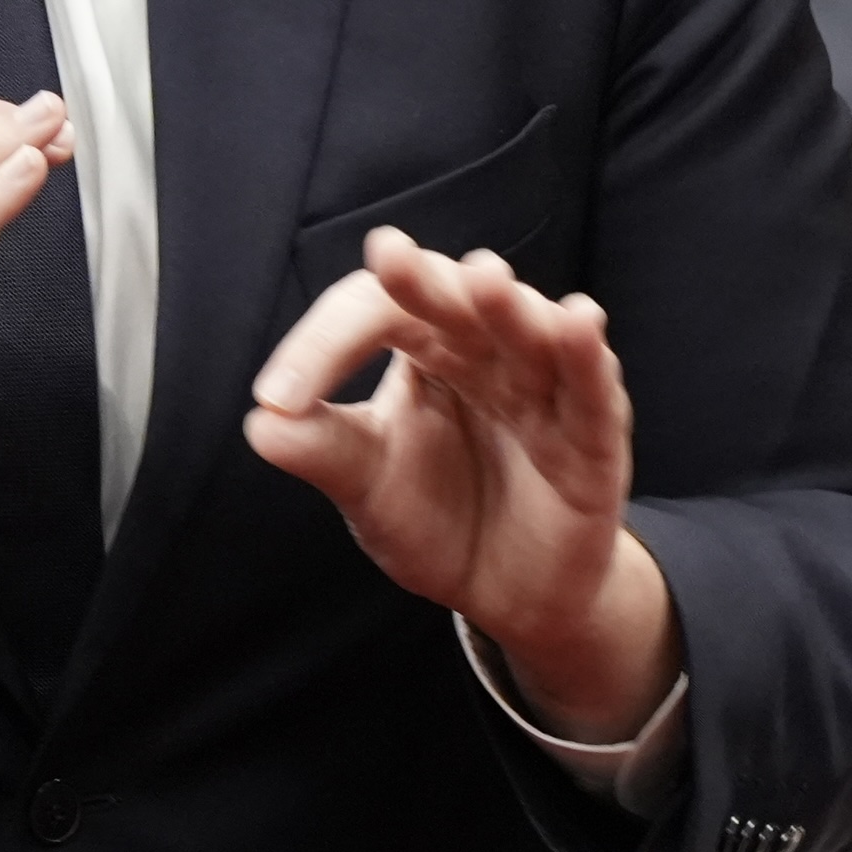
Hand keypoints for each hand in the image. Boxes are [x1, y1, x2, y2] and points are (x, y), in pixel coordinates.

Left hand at [244, 230, 683, 741]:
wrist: (510, 595)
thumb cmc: (440, 520)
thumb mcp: (370, 490)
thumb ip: (325, 452)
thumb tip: (258, 424)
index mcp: (423, 351)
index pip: (374, 315)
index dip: (324, 344)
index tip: (279, 396)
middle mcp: (484, 354)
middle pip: (455, 300)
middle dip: (423, 280)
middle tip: (388, 256)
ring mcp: (542, 390)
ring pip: (528, 331)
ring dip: (508, 305)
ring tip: (484, 278)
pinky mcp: (593, 438)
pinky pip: (592, 389)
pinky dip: (586, 354)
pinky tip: (577, 321)